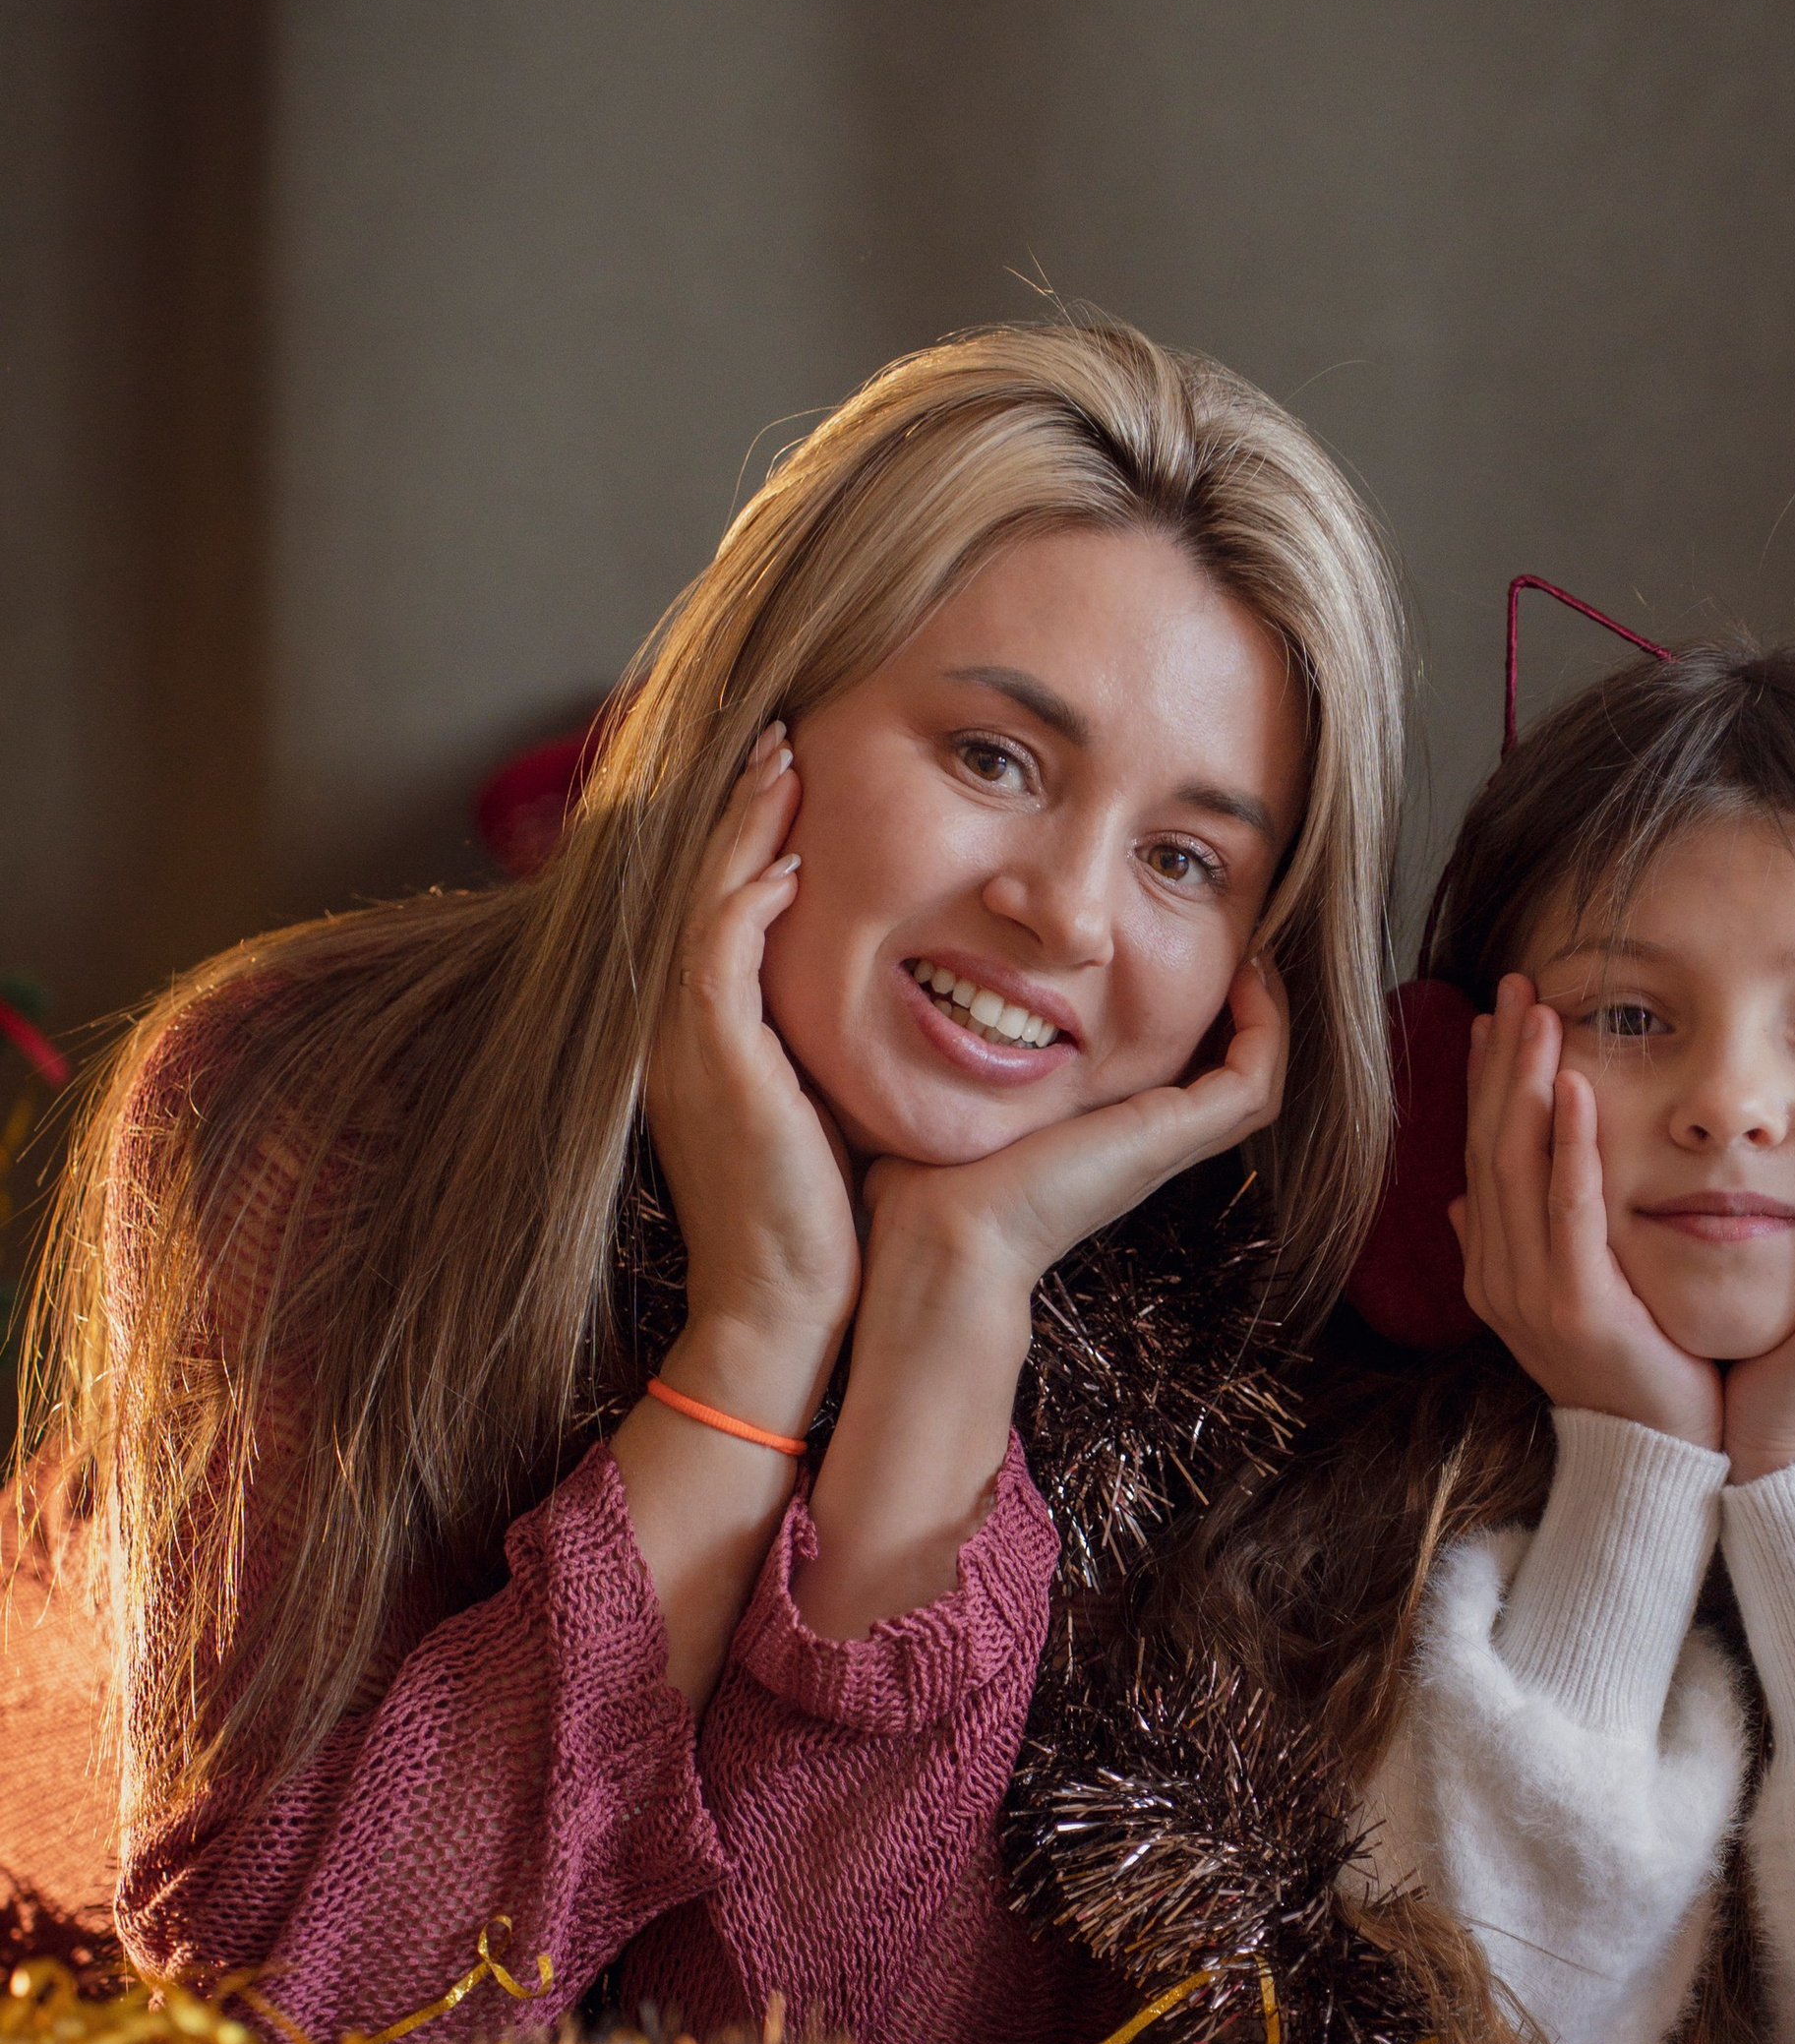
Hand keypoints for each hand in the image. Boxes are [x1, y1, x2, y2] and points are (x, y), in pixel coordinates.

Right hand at [643, 721, 858, 1431]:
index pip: (710, 907)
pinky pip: (716, 960)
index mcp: (698, 1037)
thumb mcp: (817, 1106)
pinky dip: (747, 904)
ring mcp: (685, 1049)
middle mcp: (676, 1032)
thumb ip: (820, 1038)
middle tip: (781, 734)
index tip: (789, 778)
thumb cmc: (816, 1220)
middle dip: (737, 806)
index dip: (743, 835)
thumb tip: (870, 987)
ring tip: (784, 763)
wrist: (785, 1308)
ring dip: (744, 829)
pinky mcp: (714, 1069)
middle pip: (692, 883)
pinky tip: (788, 864)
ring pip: (701, 903)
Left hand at [856, 949, 1291, 1310]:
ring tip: (1254, 951)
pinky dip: (1265, 1027)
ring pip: (1256, 1076)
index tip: (1177, 952)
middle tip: (1235, 941)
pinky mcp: (1170, 1137)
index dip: (1192, 1015)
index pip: (1172, 1073)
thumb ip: (945, 1060)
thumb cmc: (925, 1186)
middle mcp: (1141, 1138)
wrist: (945, 1238)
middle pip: (1227, 1071)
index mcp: (1098, 1131)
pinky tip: (1248, 973)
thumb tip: (908, 1007)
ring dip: (1265, 1012)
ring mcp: (1163, 1142)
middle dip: (1240, 1005)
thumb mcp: (948, 1102)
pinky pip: (1253, 1080)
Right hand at [1448, 975, 1723, 1447]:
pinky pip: (1568, 1209)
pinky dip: (1569, 1145)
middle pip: (1489, 1146)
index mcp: (1492, 1267)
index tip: (1497, 1017)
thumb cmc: (1633, 1371)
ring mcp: (1530, 1293)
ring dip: (1525, 1083)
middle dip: (1500, 1062)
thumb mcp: (1570, 1297)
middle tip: (1515, 987)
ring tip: (1540, 1014)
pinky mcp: (1576, 1306)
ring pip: (1516, 1167)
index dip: (1487, 1082)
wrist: (1656, 1456)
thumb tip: (1463, 1199)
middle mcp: (1497, 1274)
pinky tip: (1574, 1087)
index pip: (1480, 1153)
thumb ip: (1525, 1243)